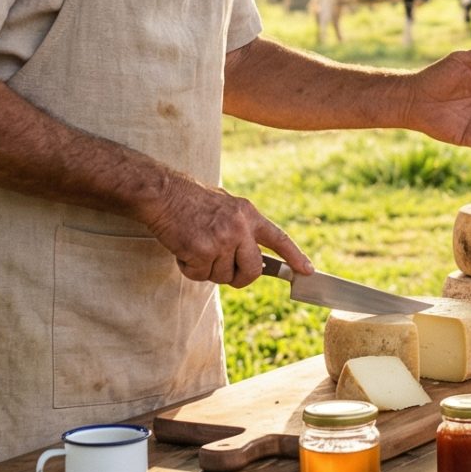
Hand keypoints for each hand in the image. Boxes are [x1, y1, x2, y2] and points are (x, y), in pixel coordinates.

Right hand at [142, 174, 310, 287]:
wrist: (163, 193)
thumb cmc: (190, 200)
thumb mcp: (225, 207)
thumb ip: (241, 228)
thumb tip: (251, 256)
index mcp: (248, 214)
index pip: (278, 238)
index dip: (295, 256)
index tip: (307, 271)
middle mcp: (240, 227)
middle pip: (254, 270)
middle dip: (240, 278)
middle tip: (223, 271)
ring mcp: (222, 239)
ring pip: (223, 276)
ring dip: (207, 270)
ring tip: (194, 246)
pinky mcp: (202, 250)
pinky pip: (200, 275)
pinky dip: (189, 269)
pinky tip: (183, 250)